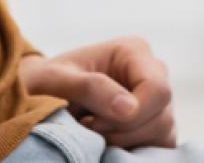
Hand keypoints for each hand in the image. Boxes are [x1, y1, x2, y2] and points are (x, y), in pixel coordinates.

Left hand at [19, 36, 174, 149]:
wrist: (40, 95)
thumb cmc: (45, 82)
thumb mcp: (56, 80)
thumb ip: (91, 88)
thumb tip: (129, 108)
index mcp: (133, 51)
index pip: (157, 89)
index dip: (134, 113)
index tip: (94, 122)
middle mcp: (153, 72)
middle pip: (161, 114)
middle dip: (122, 130)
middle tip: (86, 126)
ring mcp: (156, 100)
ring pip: (163, 132)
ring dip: (124, 141)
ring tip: (91, 132)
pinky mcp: (154, 124)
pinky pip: (158, 145)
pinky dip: (132, 150)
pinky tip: (105, 141)